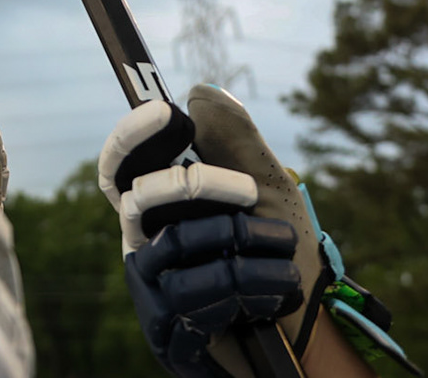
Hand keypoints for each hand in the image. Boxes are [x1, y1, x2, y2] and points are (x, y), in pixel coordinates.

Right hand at [96, 86, 333, 377]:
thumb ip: (235, 139)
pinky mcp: (167, 328)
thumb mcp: (267, 190)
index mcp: (156, 206)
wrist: (306, 335)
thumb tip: (198, 92)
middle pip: (142, 197)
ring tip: (283, 250)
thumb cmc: (279, 257)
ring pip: (178, 243)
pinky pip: (198, 292)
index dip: (133, 136)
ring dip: (244, 241)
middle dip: (199, 186)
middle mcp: (143, 241)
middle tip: (249, 189)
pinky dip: (250, 283)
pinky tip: (276, 289)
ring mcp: (151, 286)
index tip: (167, 112)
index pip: (122, 165)